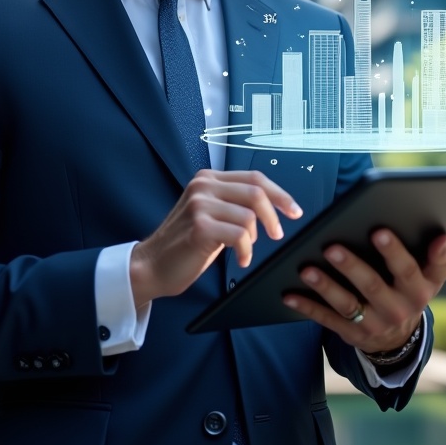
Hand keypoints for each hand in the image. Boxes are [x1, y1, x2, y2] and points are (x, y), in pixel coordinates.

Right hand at [130, 169, 302, 306]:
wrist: (151, 266)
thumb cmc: (184, 244)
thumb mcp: (210, 214)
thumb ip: (234, 202)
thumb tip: (272, 204)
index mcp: (208, 179)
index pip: (254, 178)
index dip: (279, 194)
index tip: (294, 210)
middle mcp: (203, 186)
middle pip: (256, 191)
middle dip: (275, 215)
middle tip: (277, 234)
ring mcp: (199, 205)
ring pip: (249, 216)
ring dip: (253, 238)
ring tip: (244, 250)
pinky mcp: (199, 227)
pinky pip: (240, 235)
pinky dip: (246, 250)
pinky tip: (241, 259)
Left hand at [282, 230, 445, 354]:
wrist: (401, 337)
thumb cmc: (412, 288)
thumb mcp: (431, 277)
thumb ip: (436, 257)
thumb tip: (442, 236)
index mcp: (418, 291)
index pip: (407, 270)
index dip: (394, 252)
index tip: (378, 230)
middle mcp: (398, 310)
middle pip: (372, 286)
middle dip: (351, 266)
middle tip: (331, 247)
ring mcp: (374, 325)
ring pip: (347, 304)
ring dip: (325, 286)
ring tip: (306, 268)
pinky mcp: (352, 335)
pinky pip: (327, 320)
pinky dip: (307, 306)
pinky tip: (289, 292)